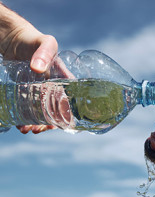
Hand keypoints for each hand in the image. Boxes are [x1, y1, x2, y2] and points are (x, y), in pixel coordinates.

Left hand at [0, 3, 58, 133]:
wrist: (13, 38)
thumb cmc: (34, 39)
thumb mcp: (44, 43)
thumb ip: (44, 53)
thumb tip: (38, 69)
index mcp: (65, 82)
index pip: (71, 102)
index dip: (68, 115)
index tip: (60, 124)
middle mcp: (55, 90)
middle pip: (56, 112)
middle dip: (48, 124)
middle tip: (38, 129)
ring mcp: (41, 93)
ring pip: (42, 113)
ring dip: (36, 124)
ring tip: (26, 130)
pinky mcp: (28, 93)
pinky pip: (29, 109)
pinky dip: (25, 118)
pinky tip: (20, 124)